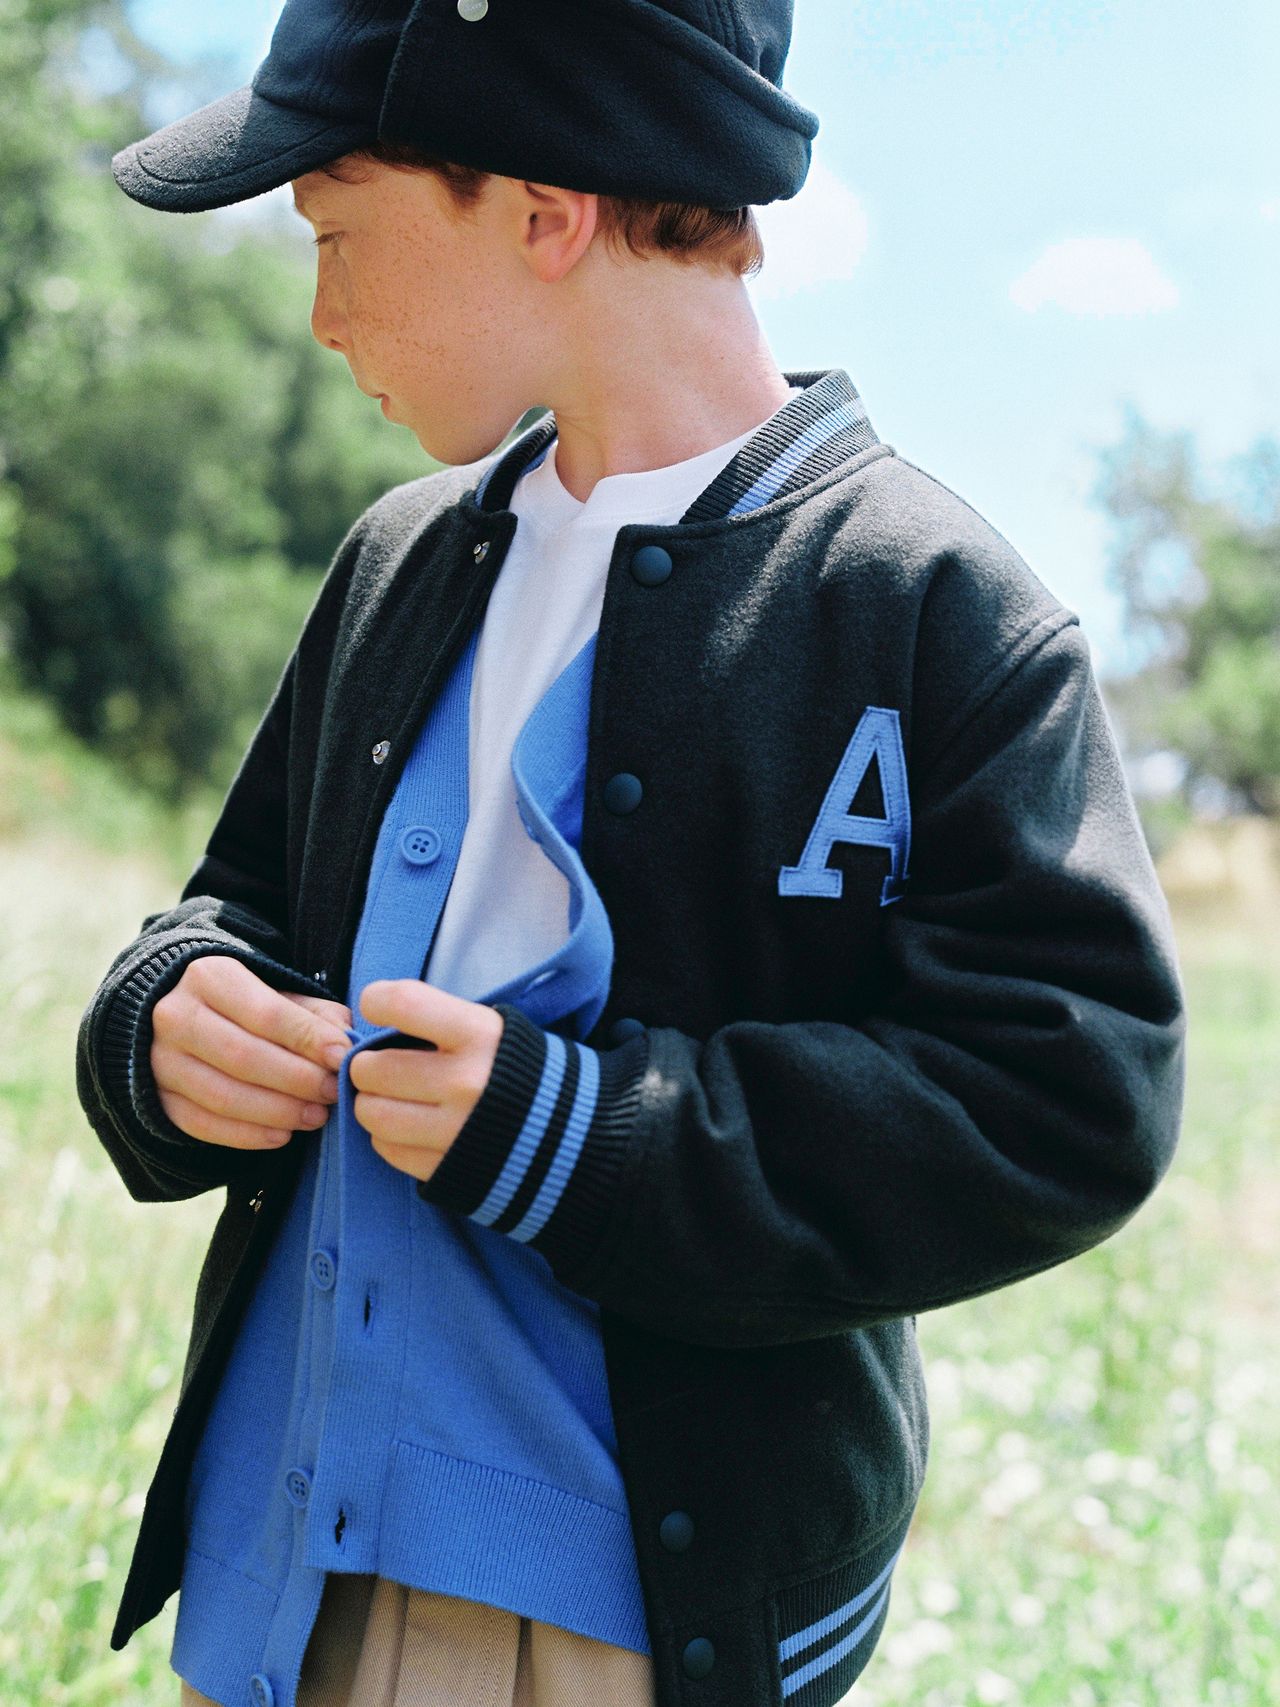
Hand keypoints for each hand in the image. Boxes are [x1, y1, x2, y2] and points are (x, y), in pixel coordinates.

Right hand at [150, 955, 352, 1147]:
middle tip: (333, 1092)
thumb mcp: (277, 993)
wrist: (180, 1015)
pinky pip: (201, 1124)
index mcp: (209, 977)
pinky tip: (281, 1136)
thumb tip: (346, 1042)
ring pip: (221, 1095)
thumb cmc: (244, 1005)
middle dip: (296, 1079)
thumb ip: (313, 1015)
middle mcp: (175, 1015)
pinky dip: (245, 1135)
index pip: (266, 1013)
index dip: (308, 1039)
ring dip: (277, 1111)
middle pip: (243, 1056)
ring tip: (316, 1116)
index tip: (343, 1058)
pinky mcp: (156, 1097)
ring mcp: (160, 1060)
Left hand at [348, 979, 503, 1184]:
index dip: (376, 1001)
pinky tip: (411, 1127)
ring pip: (371, 1113)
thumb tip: (376, 1027)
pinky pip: (387, 1149)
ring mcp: (454, 1130)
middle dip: (369, 1065)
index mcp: (480, 1036)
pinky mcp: (445, 1168)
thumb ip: (439, 1023)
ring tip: (393, 1098)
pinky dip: (389, 1137)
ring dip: (372, 1103)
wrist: (574, 1134)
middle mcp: (466, 1082)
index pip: (401, 1003)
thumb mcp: (494, 1030)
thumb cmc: (522, 1071)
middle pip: (372, 1068)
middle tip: (384, 1067)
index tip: (377, 1009)